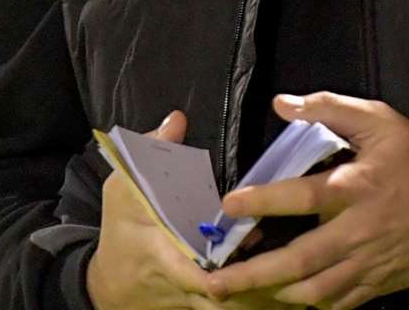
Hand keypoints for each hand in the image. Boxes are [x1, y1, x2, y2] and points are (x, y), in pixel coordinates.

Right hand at [85, 111, 279, 309]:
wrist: (110, 285)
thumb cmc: (121, 229)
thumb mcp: (123, 188)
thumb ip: (151, 154)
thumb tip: (178, 119)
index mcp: (160, 254)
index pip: (189, 270)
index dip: (217, 270)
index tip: (248, 250)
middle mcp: (181, 285)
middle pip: (221, 297)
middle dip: (253, 287)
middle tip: (289, 269)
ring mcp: (193, 303)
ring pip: (230, 309)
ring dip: (261, 299)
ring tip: (298, 289)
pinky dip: (260, 304)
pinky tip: (291, 298)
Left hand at [203, 93, 408, 309]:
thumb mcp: (381, 121)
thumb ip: (330, 108)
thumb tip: (282, 104)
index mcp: (357, 187)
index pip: (303, 197)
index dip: (263, 201)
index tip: (227, 205)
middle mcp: (360, 231)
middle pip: (300, 259)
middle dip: (252, 273)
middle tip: (212, 280)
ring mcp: (370, 264)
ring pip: (315, 290)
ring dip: (274, 293)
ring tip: (237, 293)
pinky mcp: (380, 284)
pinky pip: (338, 303)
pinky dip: (309, 303)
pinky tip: (286, 296)